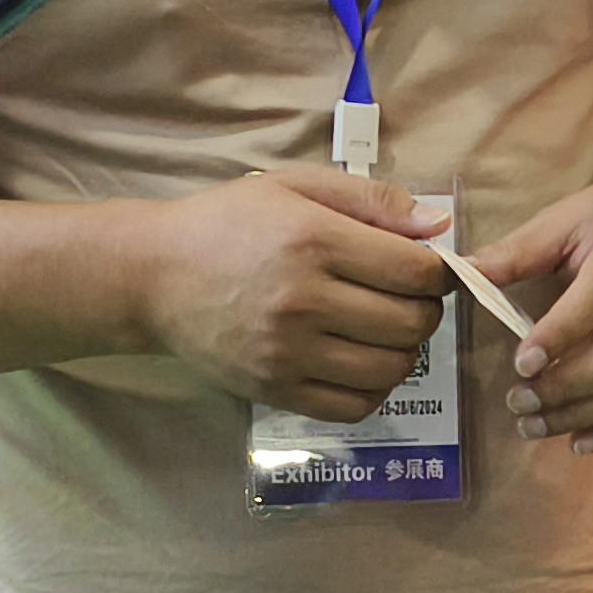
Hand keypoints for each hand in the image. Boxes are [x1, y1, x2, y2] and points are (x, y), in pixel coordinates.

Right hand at [142, 168, 451, 421]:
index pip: (416, 272)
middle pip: (412, 323)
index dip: (440, 272)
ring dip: (404, 350)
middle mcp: (303, 301)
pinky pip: (355, 406)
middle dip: (425, 309)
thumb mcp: (294, 187)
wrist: (153, 275)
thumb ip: (370, 200)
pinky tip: (360, 361)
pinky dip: (374, 387)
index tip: (429, 268)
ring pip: (391, 368)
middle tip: (405, 297)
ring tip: (382, 328)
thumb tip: (438, 225)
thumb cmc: (227, 223)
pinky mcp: (274, 389)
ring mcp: (287, 352)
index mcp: (313, 240)